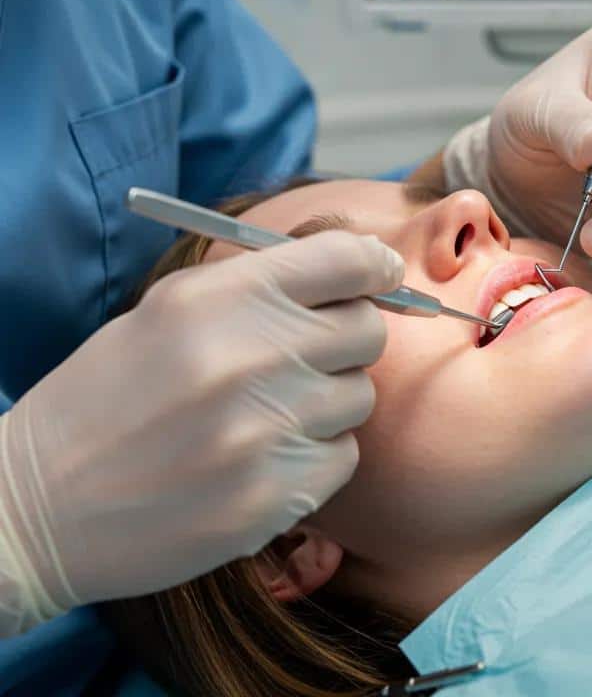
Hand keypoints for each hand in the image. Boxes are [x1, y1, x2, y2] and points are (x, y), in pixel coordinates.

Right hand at [0, 230, 402, 633]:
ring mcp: (267, 431)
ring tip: (267, 415)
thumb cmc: (111, 395)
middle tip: (306, 356)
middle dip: (347, 339)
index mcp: (223, 297)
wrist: (41, 503)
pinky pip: (342, 458)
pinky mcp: (274, 497)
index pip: (347, 258)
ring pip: (358, 398)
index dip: (373, 265)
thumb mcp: (171, 309)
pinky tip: (262, 460)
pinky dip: (314, 458)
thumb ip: (261, 284)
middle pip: (368, 330)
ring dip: (327, 402)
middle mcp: (253, 357)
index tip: (379, 276)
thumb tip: (358, 266)